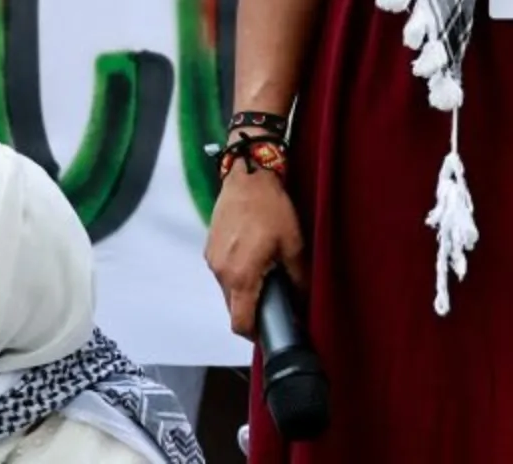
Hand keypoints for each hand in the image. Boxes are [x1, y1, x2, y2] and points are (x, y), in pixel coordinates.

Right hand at [204, 168, 306, 337]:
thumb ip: (298, 277)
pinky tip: (253, 257)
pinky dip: (236, 274)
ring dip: (244, 290)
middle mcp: (220, 273)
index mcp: (241, 277)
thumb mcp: (294, 244)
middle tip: (275, 301)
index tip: (269, 332)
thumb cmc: (272, 209)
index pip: (240, 323)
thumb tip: (302, 300)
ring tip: (266, 275)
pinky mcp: (209, 247)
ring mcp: (212, 259)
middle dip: (252, 310)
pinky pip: (223, 271)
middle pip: (233, 308)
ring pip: (227, 290)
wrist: (247, 176)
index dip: (254, 335)